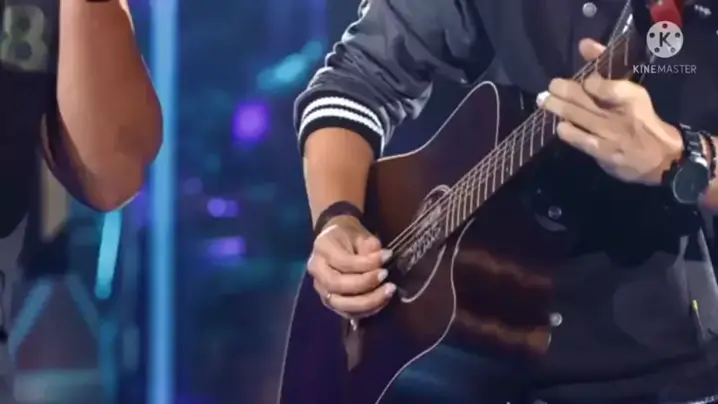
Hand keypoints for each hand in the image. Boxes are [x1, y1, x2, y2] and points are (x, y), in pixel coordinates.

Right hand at [307, 215, 395, 318]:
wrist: (338, 241)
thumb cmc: (350, 236)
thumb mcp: (361, 234)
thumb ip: (370, 247)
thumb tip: (382, 260)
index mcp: (322, 247)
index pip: (343, 261)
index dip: (367, 263)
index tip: (387, 256)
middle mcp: (316, 270)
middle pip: (337, 285)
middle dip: (365, 283)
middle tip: (386, 275)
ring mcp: (321, 288)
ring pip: (340, 303)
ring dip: (367, 301)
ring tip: (388, 291)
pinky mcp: (330, 301)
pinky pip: (347, 312)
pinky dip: (366, 310)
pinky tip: (382, 301)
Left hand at [538, 39, 682, 184]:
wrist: (661, 156)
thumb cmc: (640, 119)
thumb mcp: (630, 91)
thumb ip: (605, 67)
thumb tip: (584, 43)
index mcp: (631, 95)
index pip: (606, 84)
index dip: (590, 81)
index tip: (577, 79)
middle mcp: (620, 113)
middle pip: (586, 98)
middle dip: (564, 90)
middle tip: (551, 86)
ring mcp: (610, 134)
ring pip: (579, 116)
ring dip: (558, 107)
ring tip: (543, 100)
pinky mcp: (602, 152)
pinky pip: (581, 140)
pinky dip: (568, 132)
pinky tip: (559, 127)